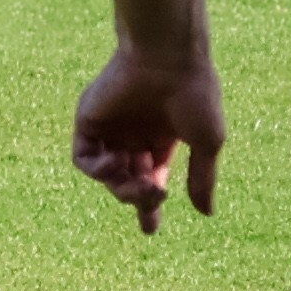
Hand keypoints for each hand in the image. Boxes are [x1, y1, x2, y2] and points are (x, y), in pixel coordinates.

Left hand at [74, 42, 223, 232]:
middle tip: (152, 198)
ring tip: (138, 183)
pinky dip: (97, 170)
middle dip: (139, 198)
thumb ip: (202, 179)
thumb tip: (206, 213)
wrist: (167, 59)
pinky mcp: (89, 121)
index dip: (149, 205)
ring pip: (107, 175)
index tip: (149, 230)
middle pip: (129, 181)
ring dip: (121, 187)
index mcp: (163, 139)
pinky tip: (114, 166)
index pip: (152, 178)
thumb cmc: (194, 97)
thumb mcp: (206, 143)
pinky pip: (84, 158)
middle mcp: (135, 135)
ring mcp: (111, 129)